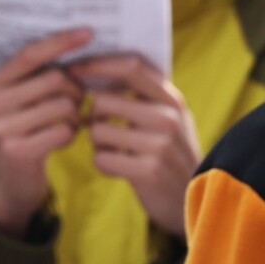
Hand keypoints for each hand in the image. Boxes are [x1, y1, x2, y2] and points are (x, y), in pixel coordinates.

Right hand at [0, 29, 88, 237]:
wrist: (9, 179)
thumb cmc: (23, 129)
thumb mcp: (19, 100)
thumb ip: (37, 75)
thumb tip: (79, 41)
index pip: (30, 54)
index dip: (60, 41)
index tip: (88, 33)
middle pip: (54, 79)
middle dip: (76, 88)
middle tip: (79, 99)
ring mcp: (2, 128)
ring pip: (63, 105)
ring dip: (76, 114)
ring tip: (70, 121)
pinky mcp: (17, 151)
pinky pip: (63, 132)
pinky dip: (72, 134)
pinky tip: (64, 138)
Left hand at [68, 55, 200, 237]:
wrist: (190, 198)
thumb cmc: (167, 152)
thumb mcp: (165, 118)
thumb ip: (140, 94)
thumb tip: (94, 68)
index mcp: (171, 98)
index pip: (131, 67)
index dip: (98, 64)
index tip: (74, 68)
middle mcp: (168, 116)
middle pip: (103, 101)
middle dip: (93, 117)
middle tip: (101, 129)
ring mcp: (159, 144)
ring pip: (97, 131)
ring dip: (98, 144)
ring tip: (116, 151)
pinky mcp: (147, 170)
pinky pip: (101, 159)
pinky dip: (103, 164)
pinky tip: (119, 168)